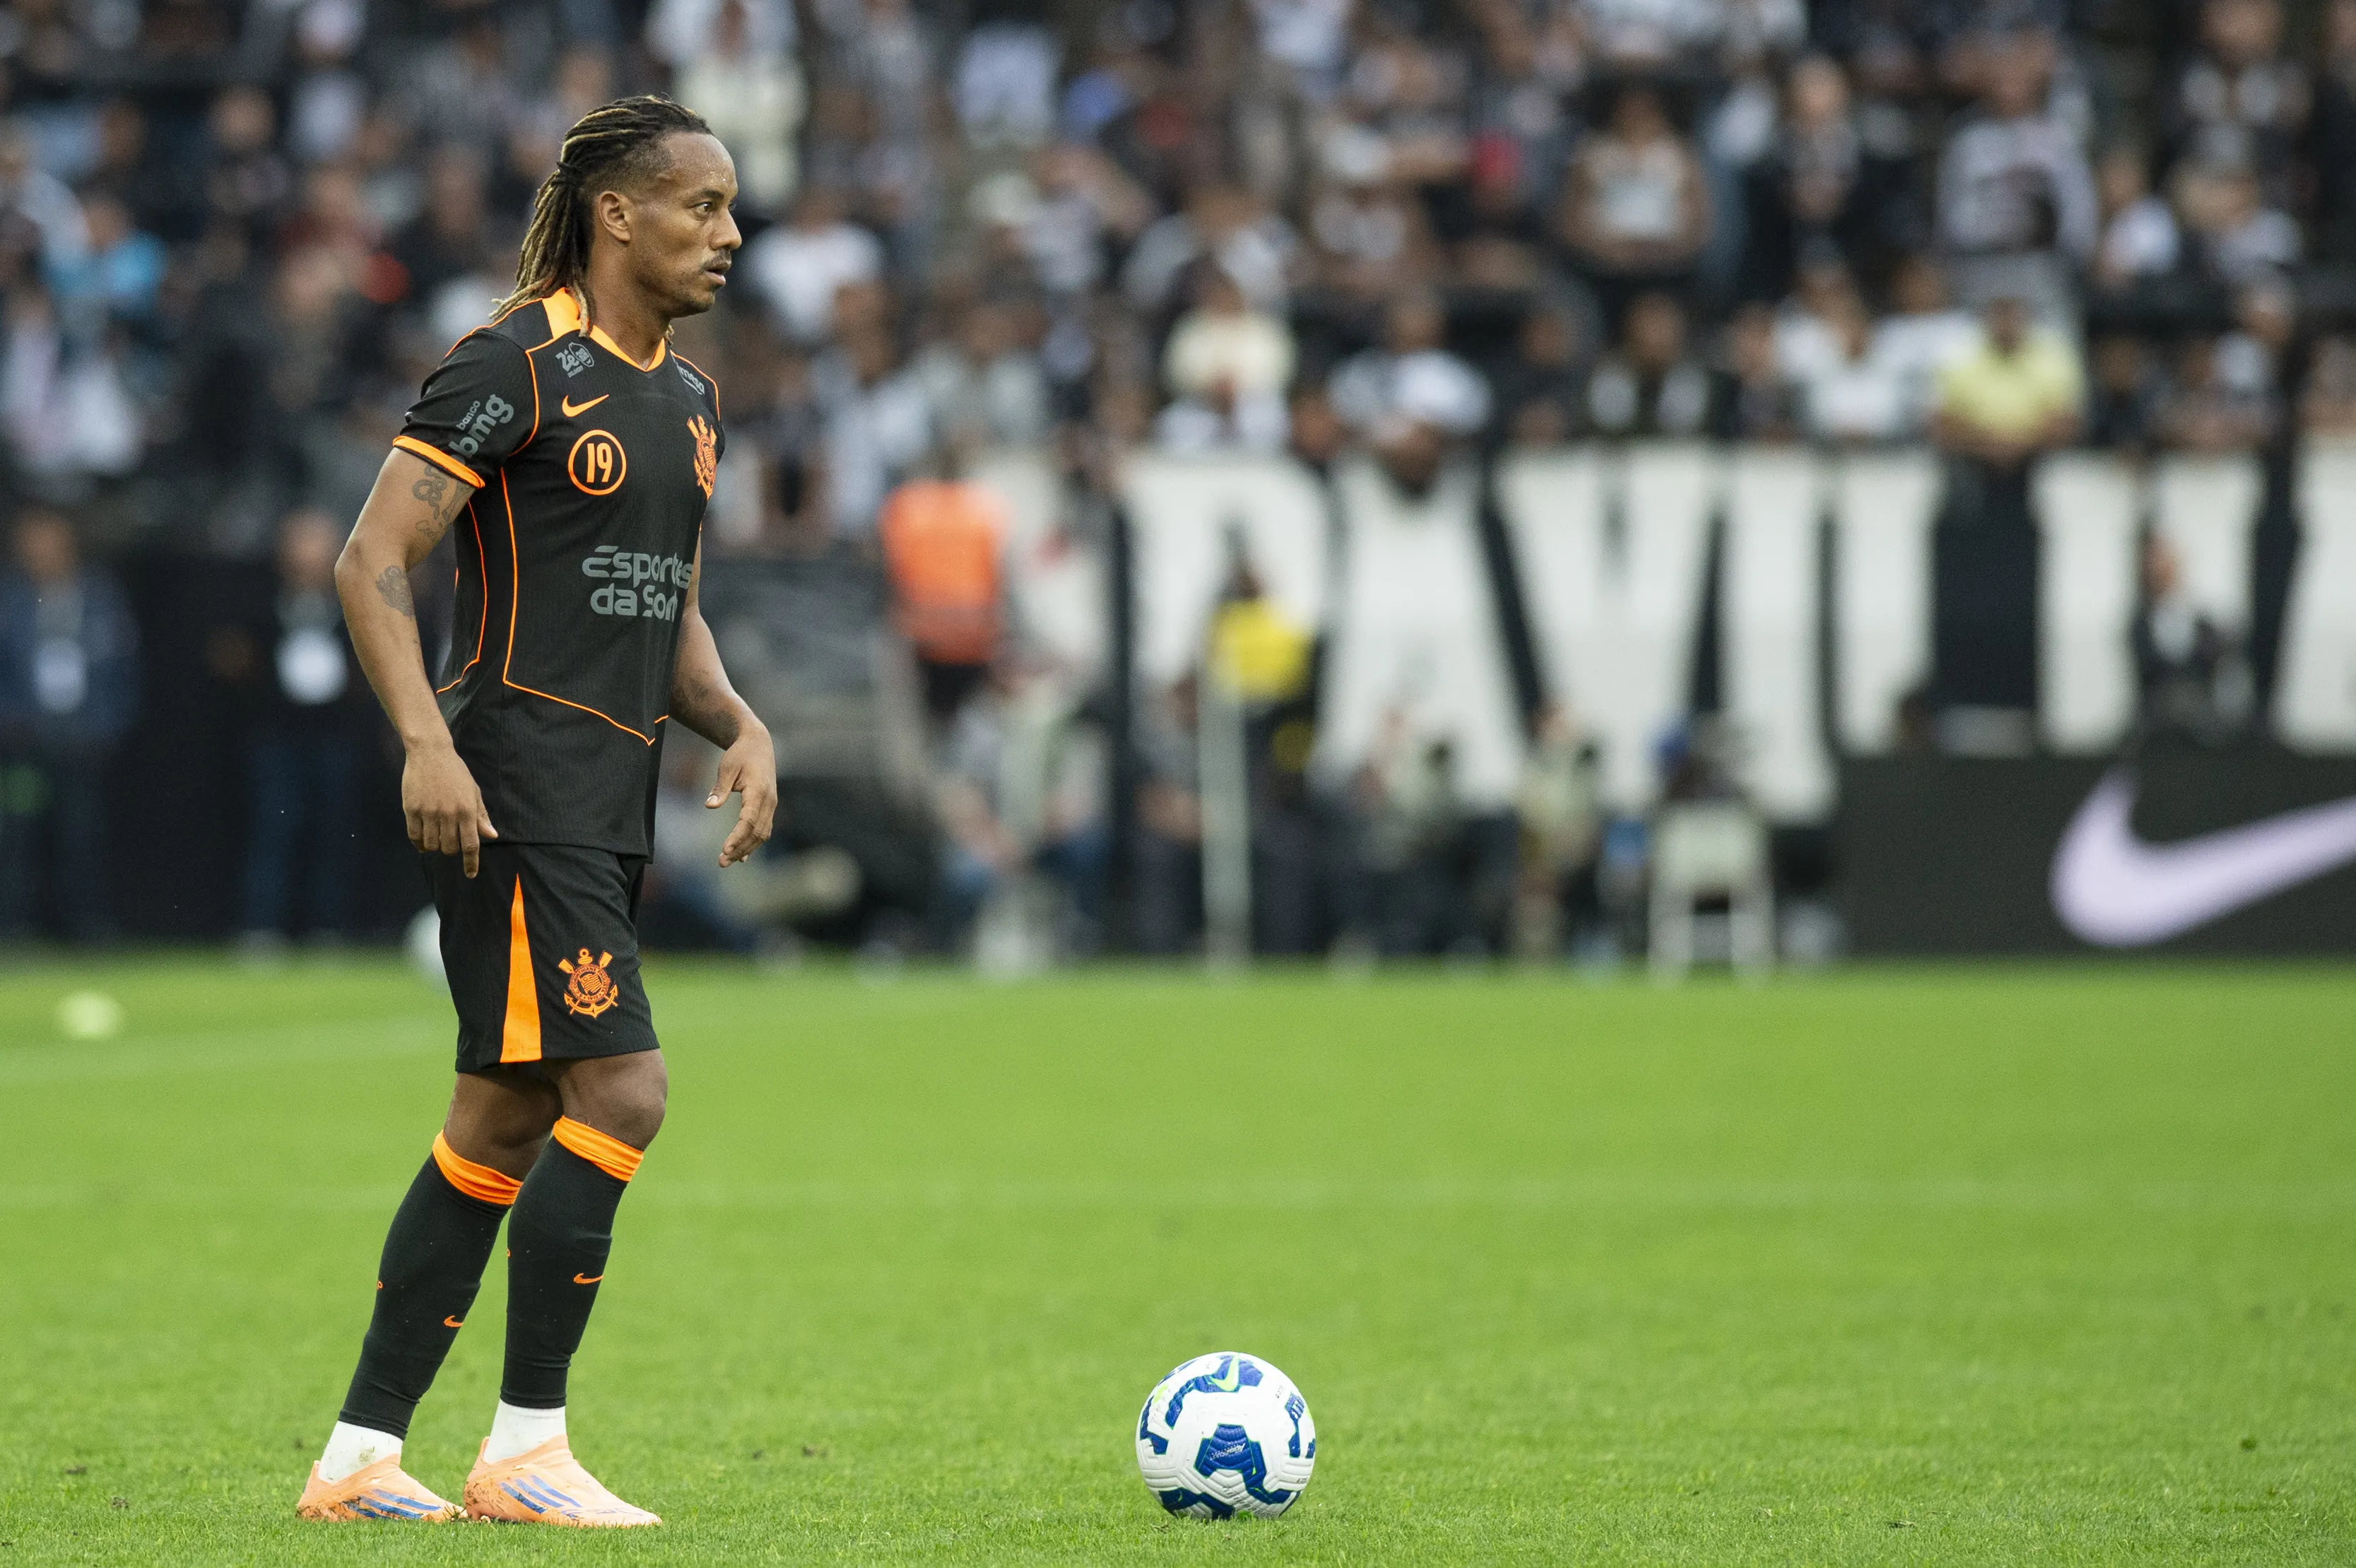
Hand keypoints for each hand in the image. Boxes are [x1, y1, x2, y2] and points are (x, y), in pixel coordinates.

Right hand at [404, 740, 497, 876]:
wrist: (430, 753)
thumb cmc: (456, 773)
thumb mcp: (473, 792)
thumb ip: (481, 816)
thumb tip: (491, 836)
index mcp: (467, 810)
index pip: (471, 844)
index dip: (471, 863)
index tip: (470, 874)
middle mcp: (448, 814)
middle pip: (449, 848)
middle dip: (451, 850)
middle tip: (449, 842)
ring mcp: (429, 812)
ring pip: (431, 845)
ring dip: (434, 846)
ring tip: (435, 838)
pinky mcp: (411, 809)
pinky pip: (414, 835)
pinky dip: (419, 843)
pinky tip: (422, 842)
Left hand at [709, 722, 777, 867]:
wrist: (759, 745)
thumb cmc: (740, 754)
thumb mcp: (727, 767)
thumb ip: (719, 788)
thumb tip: (710, 806)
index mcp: (759, 791)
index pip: (749, 820)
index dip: (738, 836)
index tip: (725, 849)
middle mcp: (769, 801)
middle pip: (757, 832)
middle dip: (740, 848)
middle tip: (721, 862)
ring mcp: (771, 805)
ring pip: (762, 834)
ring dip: (746, 849)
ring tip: (727, 861)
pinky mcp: (768, 807)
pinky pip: (763, 829)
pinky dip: (753, 843)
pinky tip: (741, 856)